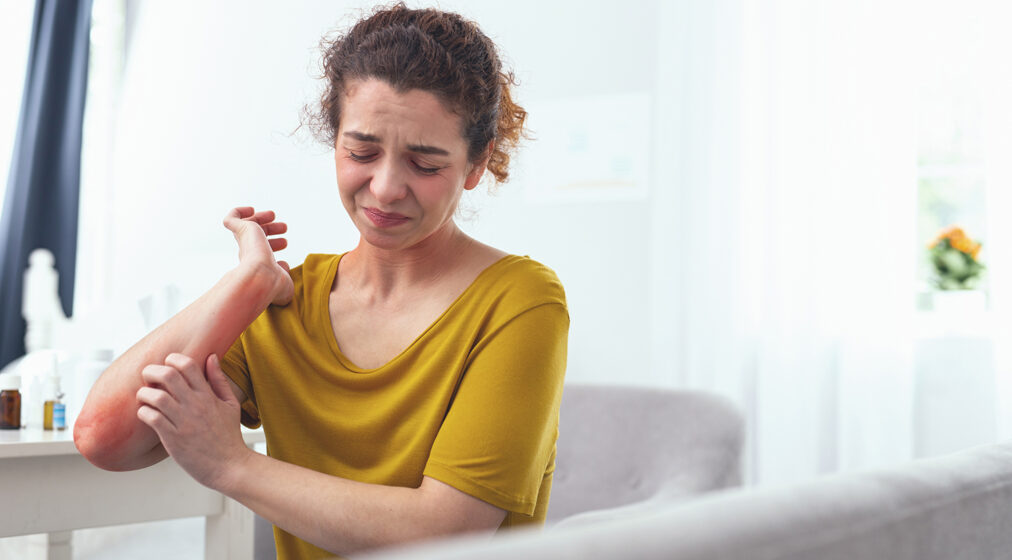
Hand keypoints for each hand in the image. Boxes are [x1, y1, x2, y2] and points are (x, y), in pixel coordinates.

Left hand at [136, 353, 250, 492]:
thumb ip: (219, 380)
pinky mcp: (173, 439)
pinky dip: (144, 412)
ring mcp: (183, 422)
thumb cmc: (229, 436)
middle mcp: (195, 406)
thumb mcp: (230, 404)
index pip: (188, 365)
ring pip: (156, 396)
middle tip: (148, 376)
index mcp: (209, 396)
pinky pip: (152, 418)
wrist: (229, 466)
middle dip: (152, 371)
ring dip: (145, 393)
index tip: (167, 364)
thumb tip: (211, 357)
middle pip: (168, 376)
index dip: (172, 359)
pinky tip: (146, 414)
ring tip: (145, 397)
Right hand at [223, 206, 293, 305]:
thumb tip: (284, 265)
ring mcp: (244, 241)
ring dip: (260, 218)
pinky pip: (231, 218)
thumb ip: (284, 273)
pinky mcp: (240, 230)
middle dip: (270, 230)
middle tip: (284, 227)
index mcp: (257, 265)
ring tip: (273, 215)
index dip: (274, 245)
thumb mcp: (285, 282)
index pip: (262, 251)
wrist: (262, 277)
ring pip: (247, 226)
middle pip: (256, 237)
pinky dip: (238, 212)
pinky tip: (250, 209)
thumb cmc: (274, 284)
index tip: (285, 242)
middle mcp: (248, 253)